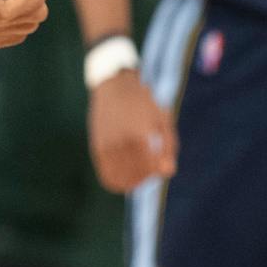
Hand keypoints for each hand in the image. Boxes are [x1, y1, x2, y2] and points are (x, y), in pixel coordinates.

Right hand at [88, 70, 175, 193]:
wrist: (113, 86)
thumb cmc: (142, 102)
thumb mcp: (162, 119)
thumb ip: (168, 146)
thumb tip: (169, 172)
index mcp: (139, 134)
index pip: (151, 168)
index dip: (158, 170)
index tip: (160, 162)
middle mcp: (121, 142)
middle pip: (137, 174)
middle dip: (147, 175)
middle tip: (150, 165)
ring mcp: (107, 146)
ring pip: (121, 178)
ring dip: (133, 180)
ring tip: (138, 171)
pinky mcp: (97, 148)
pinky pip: (107, 175)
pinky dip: (117, 181)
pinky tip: (125, 175)